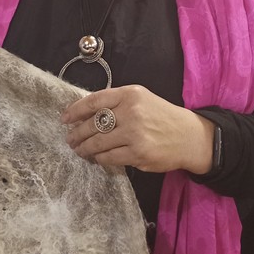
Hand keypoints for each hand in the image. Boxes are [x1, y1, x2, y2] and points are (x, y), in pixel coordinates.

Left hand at [60, 84, 214, 173]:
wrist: (189, 136)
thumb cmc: (162, 116)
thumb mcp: (142, 99)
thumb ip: (116, 102)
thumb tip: (85, 112)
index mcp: (130, 94)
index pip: (94, 101)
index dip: (75, 110)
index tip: (65, 118)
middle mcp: (131, 111)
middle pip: (92, 123)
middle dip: (77, 133)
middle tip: (70, 138)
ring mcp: (134, 133)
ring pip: (98, 143)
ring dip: (84, 148)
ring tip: (79, 149)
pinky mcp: (138, 153)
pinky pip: (109, 157)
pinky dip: (99, 158)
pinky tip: (96, 157)